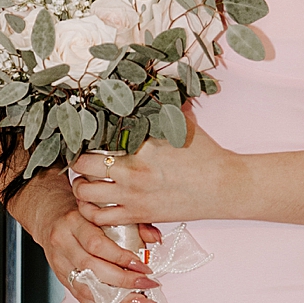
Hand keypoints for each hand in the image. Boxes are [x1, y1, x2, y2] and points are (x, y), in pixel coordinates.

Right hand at [30, 171, 160, 302]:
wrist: (50, 217)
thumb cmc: (81, 213)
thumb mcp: (102, 211)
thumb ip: (131, 222)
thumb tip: (155, 239)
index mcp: (73, 222)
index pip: (97, 244)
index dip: (122, 258)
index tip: (144, 267)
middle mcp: (63, 243)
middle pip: (92, 268)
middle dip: (123, 280)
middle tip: (147, 284)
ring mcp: (60, 264)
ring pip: (86, 288)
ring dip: (116, 299)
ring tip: (140, 301)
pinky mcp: (62, 278)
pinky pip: (82, 299)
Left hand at [72, 115, 241, 227]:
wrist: (225, 186)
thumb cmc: (206, 153)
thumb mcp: (182, 123)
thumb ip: (161, 108)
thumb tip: (149, 85)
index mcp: (142, 143)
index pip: (98, 136)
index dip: (84, 134)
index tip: (81, 133)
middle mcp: (133, 170)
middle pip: (83, 164)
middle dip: (78, 160)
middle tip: (81, 159)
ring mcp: (134, 195)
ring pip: (86, 193)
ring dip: (80, 186)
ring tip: (85, 181)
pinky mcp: (139, 214)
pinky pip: (100, 217)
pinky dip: (91, 211)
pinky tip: (96, 203)